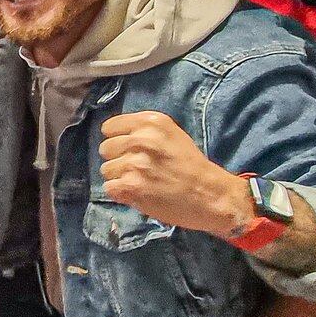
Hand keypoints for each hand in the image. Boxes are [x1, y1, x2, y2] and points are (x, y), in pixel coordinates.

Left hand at [97, 111, 253, 235]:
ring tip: (142, 182)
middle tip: (139, 169)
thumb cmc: (191, 165)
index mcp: (151, 122)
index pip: (109, 128)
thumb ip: (142, 131)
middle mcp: (141, 139)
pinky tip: (138, 193)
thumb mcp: (171, 134)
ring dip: (120, 178)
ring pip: (106, 170)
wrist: (210, 194)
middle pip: (105, 149)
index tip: (128, 150)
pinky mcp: (131, 185)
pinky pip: (109, 188)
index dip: (117, 141)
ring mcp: (135, 163)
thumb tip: (115, 137)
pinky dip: (121, 193)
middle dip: (118, 160)